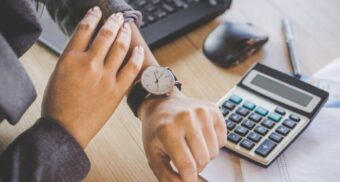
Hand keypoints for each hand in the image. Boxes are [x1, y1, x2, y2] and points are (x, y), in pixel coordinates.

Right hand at [42, 7, 143, 147]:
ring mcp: (105, 77)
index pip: (84, 29)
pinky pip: (131, 69)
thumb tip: (88, 45)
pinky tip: (138, 49)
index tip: (97, 12)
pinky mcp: (117, 90)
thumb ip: (73, 58)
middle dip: (112, 21)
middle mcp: (89, 64)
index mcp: (70, 59)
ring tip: (126, 27)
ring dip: (124, 34)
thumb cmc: (57, 104)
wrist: (65, 129)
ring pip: (120, 48)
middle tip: (116, 16)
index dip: (92, 17)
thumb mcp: (57, 74)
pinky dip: (136, 56)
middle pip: (105, 35)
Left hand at [139, 90, 226, 181]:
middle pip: (203, 160)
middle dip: (195, 166)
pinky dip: (213, 143)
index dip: (189, 179)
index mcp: (168, 130)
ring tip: (191, 144)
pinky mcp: (213, 110)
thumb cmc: (157, 129)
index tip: (188, 180)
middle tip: (184, 156)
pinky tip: (200, 135)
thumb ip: (165, 175)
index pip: (187, 166)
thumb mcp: (153, 154)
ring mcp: (202, 112)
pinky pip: (223, 140)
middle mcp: (186, 118)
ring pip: (214, 152)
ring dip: (204, 154)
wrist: (162, 104)